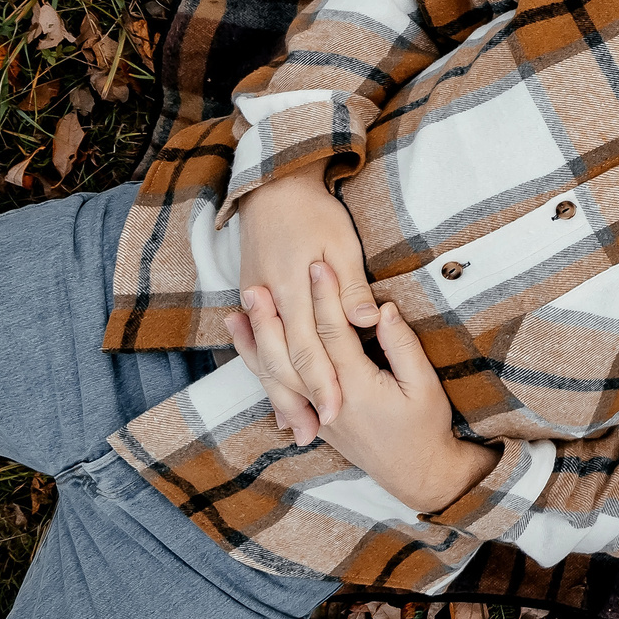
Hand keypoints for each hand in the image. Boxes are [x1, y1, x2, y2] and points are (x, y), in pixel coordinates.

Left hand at [227, 266, 501, 514]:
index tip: (318, 266)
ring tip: (234, 316)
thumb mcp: (425, 383)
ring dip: (255, 345)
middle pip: (292, 354)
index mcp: (355, 386)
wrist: (418, 474)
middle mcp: (326, 401)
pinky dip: (262, 371)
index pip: (332, 332)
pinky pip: (280, 394)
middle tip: (256, 286)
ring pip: (277, 376)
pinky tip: (251, 353)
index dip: (324, 297)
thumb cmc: (426, 426)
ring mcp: (316, 415)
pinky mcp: (315, 422)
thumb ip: (401, 345)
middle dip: (272, 318)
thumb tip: (382, 309)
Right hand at [233, 167, 378, 442]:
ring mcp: (253, 299)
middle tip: (315, 434)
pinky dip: (266, 373)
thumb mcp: (342, 242)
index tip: (337, 410)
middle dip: (299, 400)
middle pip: (282, 361)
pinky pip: (258, 345)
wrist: (271, 184)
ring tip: (295, 428)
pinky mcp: (250, 296)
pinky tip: (276, 398)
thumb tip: (369, 321)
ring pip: (265, 359)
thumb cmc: (315, 211)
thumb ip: (351, 286)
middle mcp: (266, 299)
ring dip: (280, 395)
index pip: (307, 346)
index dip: (322, 381)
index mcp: (290, 287)